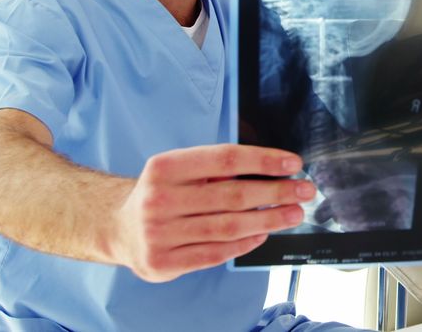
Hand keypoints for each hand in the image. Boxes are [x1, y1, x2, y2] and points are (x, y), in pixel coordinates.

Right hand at [112, 144, 315, 281]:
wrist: (117, 227)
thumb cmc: (162, 193)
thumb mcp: (179, 169)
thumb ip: (215, 168)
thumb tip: (272, 169)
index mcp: (165, 167)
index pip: (225, 159)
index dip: (264, 160)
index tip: (293, 163)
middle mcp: (159, 199)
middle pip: (232, 195)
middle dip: (276, 193)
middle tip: (304, 191)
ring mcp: (159, 233)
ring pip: (228, 227)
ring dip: (269, 220)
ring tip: (293, 213)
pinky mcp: (164, 262)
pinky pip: (216, 253)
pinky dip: (245, 244)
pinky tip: (263, 234)